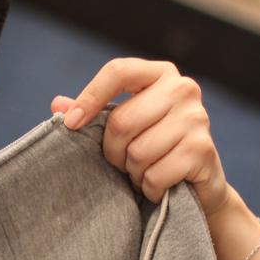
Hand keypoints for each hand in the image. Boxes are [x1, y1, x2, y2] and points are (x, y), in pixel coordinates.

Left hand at [52, 57, 230, 217]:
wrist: (200, 185)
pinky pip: (155, 175)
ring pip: (137, 152)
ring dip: (133, 173)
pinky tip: (159, 185)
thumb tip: (57, 104)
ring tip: (144, 172)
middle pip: (121, 121)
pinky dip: (149, 187)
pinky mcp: (202, 149)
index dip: (89, 97)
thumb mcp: (124, 127)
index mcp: (160, 74)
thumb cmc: (154, 148)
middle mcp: (183, 89)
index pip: (118, 72)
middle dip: (113, 151)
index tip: (71, 124)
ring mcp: (197, 118)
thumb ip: (94, 113)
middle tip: (122, 162)